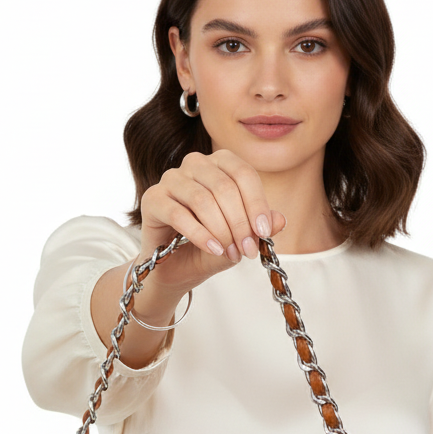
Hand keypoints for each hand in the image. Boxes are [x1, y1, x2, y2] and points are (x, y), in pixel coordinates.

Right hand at [138, 149, 285, 292]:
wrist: (175, 269)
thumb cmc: (208, 247)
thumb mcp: (239, 239)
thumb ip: (258, 228)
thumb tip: (280, 219)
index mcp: (219, 164)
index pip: (244, 174)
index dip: (257, 203)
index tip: (265, 232)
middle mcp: (194, 164)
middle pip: (224, 187)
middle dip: (240, 223)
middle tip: (247, 250)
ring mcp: (171, 179)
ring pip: (203, 199)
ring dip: (221, 231)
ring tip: (231, 253)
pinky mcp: (152, 199)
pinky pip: (179, 214)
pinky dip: (200, 235)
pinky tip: (213, 249)